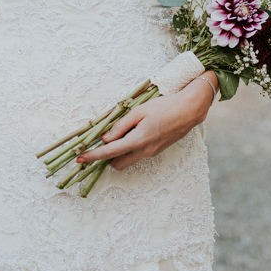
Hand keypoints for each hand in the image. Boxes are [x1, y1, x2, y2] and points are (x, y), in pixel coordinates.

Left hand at [77, 84, 210, 171]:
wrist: (189, 110)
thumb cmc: (164, 107)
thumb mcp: (139, 111)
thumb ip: (121, 126)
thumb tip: (106, 138)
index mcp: (138, 140)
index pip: (109, 152)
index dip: (93, 156)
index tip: (80, 159)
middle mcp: (144, 151)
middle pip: (117, 163)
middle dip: (106, 157)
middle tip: (101, 143)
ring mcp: (151, 153)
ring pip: (128, 160)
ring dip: (119, 153)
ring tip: (119, 135)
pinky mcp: (156, 151)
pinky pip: (137, 155)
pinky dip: (130, 149)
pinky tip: (133, 133)